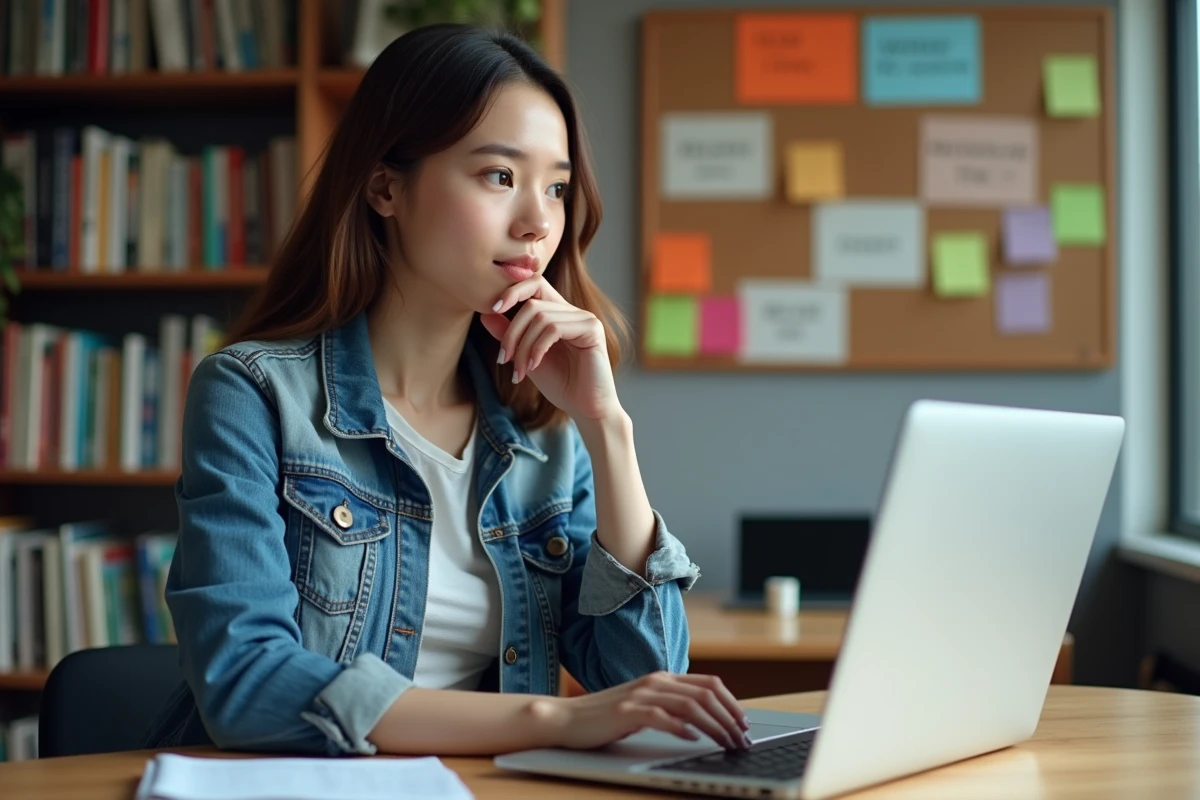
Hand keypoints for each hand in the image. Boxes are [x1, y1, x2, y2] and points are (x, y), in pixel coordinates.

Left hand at [479, 277, 620, 421]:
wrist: (586, 408)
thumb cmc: (561, 384)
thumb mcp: (527, 356)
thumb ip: (510, 335)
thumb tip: (485, 314)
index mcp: (559, 313)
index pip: (535, 284)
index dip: (512, 291)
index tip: (493, 309)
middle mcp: (573, 312)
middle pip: (532, 304)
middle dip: (512, 333)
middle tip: (503, 359)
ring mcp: (585, 318)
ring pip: (540, 317)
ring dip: (523, 346)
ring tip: (519, 370)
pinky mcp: (592, 329)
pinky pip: (554, 328)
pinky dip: (537, 348)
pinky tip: (534, 366)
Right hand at [536, 671, 751, 751]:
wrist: (567, 718)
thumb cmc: (606, 717)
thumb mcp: (644, 707)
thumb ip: (669, 707)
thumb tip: (703, 721)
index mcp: (662, 678)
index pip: (708, 684)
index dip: (731, 703)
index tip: (744, 723)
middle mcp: (655, 681)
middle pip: (705, 694)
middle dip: (729, 717)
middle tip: (741, 739)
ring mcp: (641, 695)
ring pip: (689, 705)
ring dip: (714, 726)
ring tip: (726, 742)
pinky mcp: (627, 711)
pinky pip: (662, 717)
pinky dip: (682, 729)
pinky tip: (693, 740)